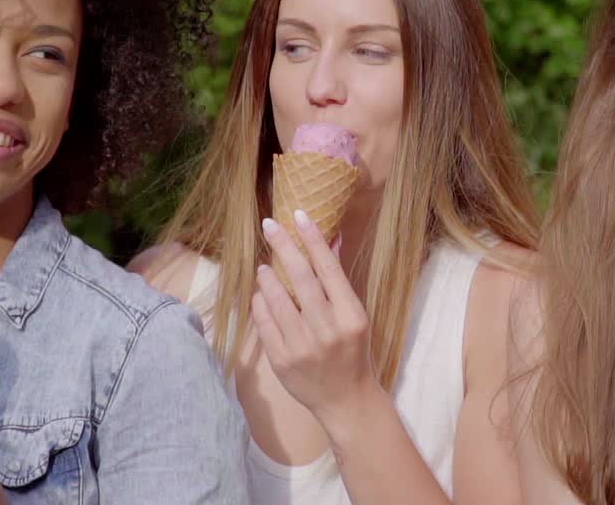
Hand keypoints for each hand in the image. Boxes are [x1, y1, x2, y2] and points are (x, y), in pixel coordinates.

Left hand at [252, 210, 381, 426]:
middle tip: (269, 225)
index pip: (329, 269)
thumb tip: (330, 239)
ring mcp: (303, 347)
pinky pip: (264, 324)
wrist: (346, 400)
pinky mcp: (282, 361)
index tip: (299, 215)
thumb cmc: (352, 351)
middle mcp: (328, 330)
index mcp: (351, 316)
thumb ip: (338, 281)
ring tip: (265, 266)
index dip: (313, 240)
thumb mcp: (354, 316)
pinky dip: (260, 304)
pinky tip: (261, 294)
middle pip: (301, 279)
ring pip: (277, 300)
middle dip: (283, 247)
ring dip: (267, 276)